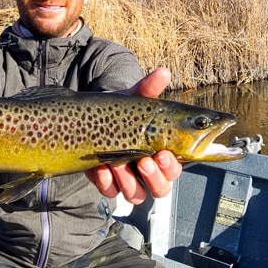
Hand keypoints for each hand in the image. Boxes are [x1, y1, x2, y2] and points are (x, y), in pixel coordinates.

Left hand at [85, 67, 183, 203]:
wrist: (91, 116)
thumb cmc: (122, 111)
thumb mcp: (134, 99)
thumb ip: (148, 88)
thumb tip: (164, 72)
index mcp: (162, 152)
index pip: (176, 168)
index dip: (172, 167)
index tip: (163, 154)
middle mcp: (148, 169)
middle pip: (161, 188)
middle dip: (155, 178)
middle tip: (145, 161)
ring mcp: (127, 177)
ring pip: (137, 195)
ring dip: (130, 182)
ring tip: (120, 164)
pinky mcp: (107, 181)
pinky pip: (111, 192)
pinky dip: (107, 182)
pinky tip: (101, 168)